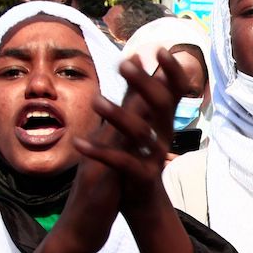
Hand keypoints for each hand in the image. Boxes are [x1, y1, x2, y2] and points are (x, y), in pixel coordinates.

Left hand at [73, 50, 186, 210]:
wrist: (143, 203)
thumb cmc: (138, 157)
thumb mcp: (141, 124)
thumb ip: (139, 94)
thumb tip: (140, 57)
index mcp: (163, 121)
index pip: (174, 91)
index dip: (172, 71)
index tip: (161, 49)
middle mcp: (163, 135)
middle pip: (161, 105)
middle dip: (144, 84)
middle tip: (124, 65)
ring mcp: (154, 156)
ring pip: (140, 132)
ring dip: (117, 115)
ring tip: (96, 100)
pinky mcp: (141, 177)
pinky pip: (121, 162)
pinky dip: (99, 151)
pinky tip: (78, 142)